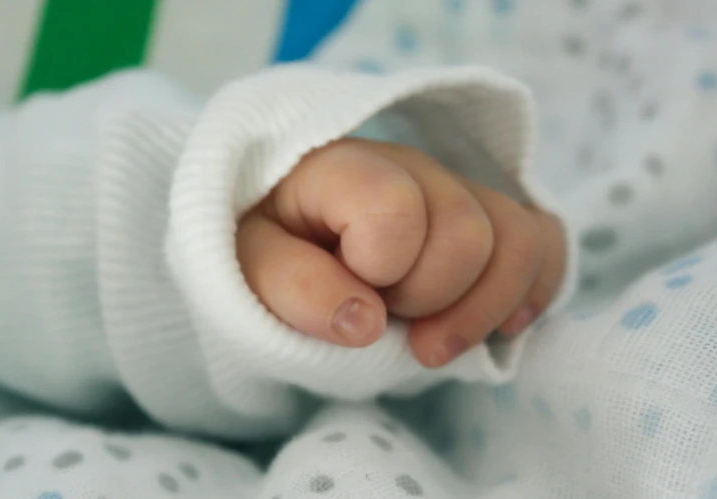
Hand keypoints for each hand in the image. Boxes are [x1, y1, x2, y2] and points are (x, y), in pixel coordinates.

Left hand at [237, 139, 565, 366]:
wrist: (288, 240)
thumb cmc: (266, 250)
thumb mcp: (244, 266)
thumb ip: (292, 285)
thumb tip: (366, 321)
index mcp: (344, 167)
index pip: (395, 208)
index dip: (379, 270)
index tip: (348, 296)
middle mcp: (412, 166)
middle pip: (469, 234)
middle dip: (428, 300)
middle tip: (385, 320)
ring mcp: (457, 190)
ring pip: (520, 240)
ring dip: (481, 311)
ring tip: (431, 343)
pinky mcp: (489, 218)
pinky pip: (545, 243)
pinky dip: (530, 294)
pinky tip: (496, 327)